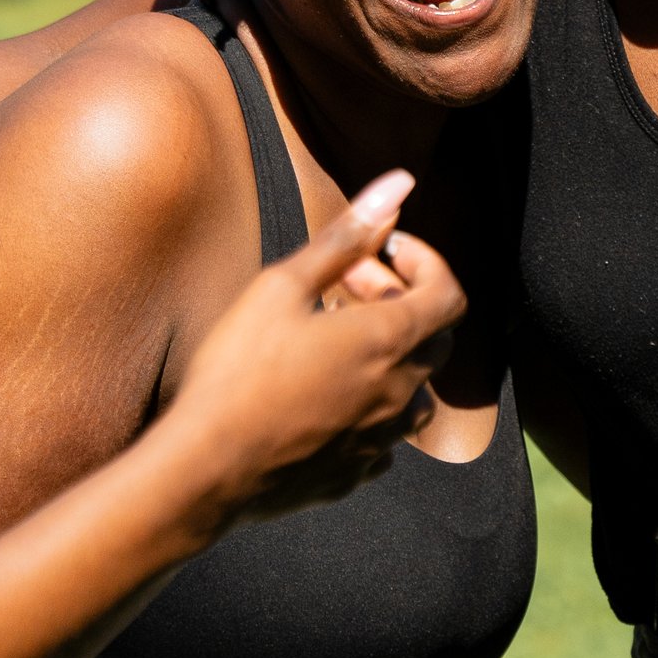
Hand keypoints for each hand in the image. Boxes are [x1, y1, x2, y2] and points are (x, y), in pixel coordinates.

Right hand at [157, 175, 465, 541]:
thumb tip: (399, 184)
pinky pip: (384, 435)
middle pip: (434, 336)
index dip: (424, 261)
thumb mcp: (284, 286)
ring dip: (388, 358)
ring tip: (333, 346)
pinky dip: (368, 406)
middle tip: (343, 290)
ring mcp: (382, 439)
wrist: (207, 469)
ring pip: (415, 389)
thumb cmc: (238, 370)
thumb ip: (347, 235)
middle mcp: (400, 391)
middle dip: (399, 301)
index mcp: (389, 340)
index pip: (450, 292)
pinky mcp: (356, 474)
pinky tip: (321, 397)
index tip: (381, 251)